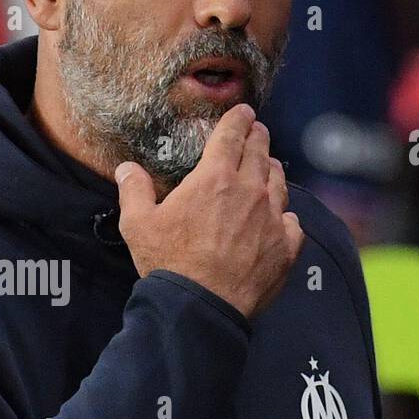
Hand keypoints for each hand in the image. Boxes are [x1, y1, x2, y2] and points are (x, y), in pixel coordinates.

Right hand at [115, 104, 303, 319]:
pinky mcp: (286, 247)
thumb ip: (134, 190)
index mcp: (215, 178)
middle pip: (260, 152)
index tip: (243, 111)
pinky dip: (285, 216)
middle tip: (256, 132)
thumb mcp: (138, 224)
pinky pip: (292, 221)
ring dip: (271, 171)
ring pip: (279, 182)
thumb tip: (126, 169)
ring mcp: (273, 218)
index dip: (238, 118)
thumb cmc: (169, 263)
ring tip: (267, 168)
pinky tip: (279, 219)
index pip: (232, 135)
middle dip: (258, 137)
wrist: (201, 308)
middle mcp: (250, 191)